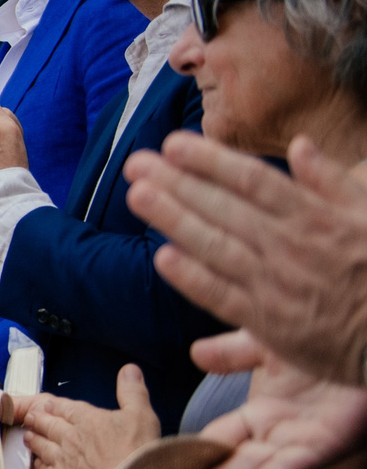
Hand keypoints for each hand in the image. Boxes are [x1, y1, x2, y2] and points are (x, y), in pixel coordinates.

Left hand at [12, 365, 158, 468]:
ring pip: (40, 445)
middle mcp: (69, 438)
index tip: (46, 405)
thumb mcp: (142, 416)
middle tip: (31, 417)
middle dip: (37, 419)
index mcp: (86, 419)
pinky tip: (39, 464)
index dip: (53, 406)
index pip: (62, 407)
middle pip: (46, 424)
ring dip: (34, 439)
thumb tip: (129, 370)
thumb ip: (132, 392)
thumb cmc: (138, 455)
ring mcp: (62, 461)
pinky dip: (39, 465)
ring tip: (30, 435)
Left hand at [124, 134, 366, 384]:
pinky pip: (224, 297)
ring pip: (217, 247)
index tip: (173, 143)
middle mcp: (290, 247)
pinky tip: (164, 259)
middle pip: (224, 208)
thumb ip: (333, 182)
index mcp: (315, 218)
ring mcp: (276, 286)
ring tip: (138, 196)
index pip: (253, 180)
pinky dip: (193, 279)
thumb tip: (301, 146)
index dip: (210, 160)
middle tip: (136, 163)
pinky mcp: (269, 325)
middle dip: (177, 183)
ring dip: (174, 220)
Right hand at [162, 330, 366, 468]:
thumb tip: (195, 354)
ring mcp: (297, 443)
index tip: (155, 468)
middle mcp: (275, 434)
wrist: (366, 345)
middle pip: (226, 463)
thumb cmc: (329, 344)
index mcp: (261, 414)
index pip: (215, 438)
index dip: (188, 453)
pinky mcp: (322, 447)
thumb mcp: (268, 344)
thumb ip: (232, 353)